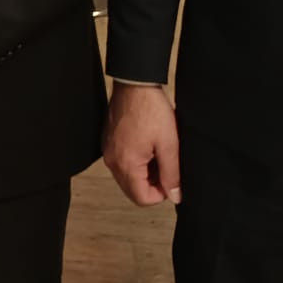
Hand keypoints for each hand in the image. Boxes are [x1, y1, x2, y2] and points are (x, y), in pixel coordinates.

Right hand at [103, 83, 181, 205]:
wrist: (134, 83)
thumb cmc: (150, 108)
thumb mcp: (169, 144)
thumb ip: (172, 174)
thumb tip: (174, 195)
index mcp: (126, 164)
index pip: (142, 198)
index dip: (161, 193)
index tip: (171, 179)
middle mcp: (112, 161)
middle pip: (132, 190)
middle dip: (151, 184)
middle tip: (166, 165)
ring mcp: (107, 151)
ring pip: (127, 177)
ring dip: (143, 172)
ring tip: (157, 152)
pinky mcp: (108, 141)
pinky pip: (121, 162)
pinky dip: (135, 160)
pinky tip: (146, 145)